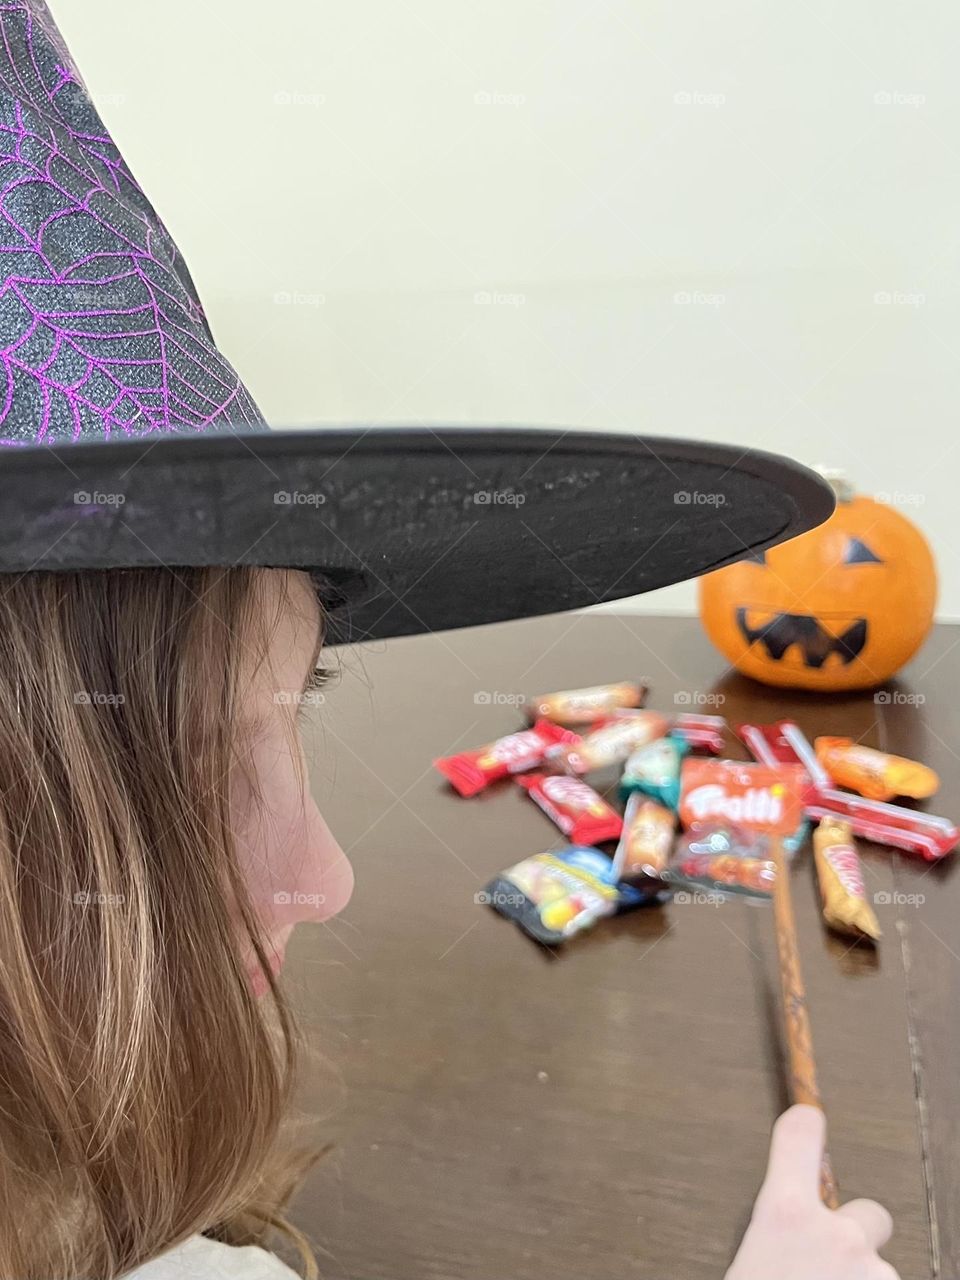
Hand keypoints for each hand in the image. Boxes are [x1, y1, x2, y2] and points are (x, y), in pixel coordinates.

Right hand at [726, 1105, 898, 1279]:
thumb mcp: (749, 1258)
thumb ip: (774, 1232)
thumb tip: (784, 1230)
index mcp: (786, 1215)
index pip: (799, 1136)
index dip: (805, 1123)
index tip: (809, 1116)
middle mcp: (836, 1235)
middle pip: (868, 1211)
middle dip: (857, 1231)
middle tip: (831, 1256)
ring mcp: (872, 1268)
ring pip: (877, 1262)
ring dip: (859, 1273)